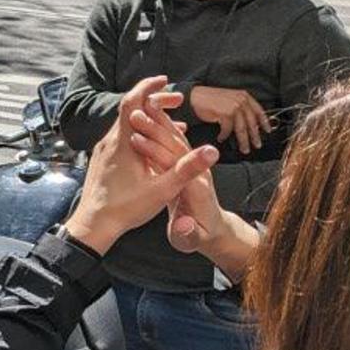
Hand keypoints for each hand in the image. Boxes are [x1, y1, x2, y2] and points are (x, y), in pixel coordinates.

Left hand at [63, 76, 220, 256]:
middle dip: (155, 102)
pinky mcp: (103, 160)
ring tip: (174, 124)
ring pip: (127, 125)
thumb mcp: (162, 190)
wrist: (94, 225)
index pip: (132, 102)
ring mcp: (104, 151)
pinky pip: (123, 138)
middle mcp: (109, 142)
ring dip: (149, 120)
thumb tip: (211, 151)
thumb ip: (187, 169)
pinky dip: (141, 134)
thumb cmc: (125, 209)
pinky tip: (156, 146)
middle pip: (130, 110)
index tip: (165, 80)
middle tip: (177, 101)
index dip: (148, 88)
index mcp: (123, 143)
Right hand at [122, 103, 258, 276]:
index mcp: (197, 191)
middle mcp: (199, 173)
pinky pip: (175, 143)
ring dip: (159, 123)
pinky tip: (148, 118)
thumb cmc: (199, 237)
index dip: (155, 152)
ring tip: (137, 108)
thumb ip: (188, 234)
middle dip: (156, 130)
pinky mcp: (189, 165)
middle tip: (134, 115)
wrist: (215, 231)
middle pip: (178, 146)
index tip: (135, 140)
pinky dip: (162, 129)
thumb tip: (184, 227)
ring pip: (177, 140)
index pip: (176, 165)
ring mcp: (196, 167)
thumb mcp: (192, 240)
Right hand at [189, 84, 272, 155]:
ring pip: (242, 128)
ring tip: (244, 149)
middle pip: (251, 122)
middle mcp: (241, 100)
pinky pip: (228, 129)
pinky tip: (221, 138)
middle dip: (255, 136)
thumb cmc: (210, 100)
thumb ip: (240, 108)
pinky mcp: (225, 113)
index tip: (268, 131)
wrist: (194, 97)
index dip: (264, 122)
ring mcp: (234, 106)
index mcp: (244, 96)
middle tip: (257, 145)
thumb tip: (248, 124)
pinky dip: (224, 135)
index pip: (258, 110)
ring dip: (243, 141)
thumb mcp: (229, 100)